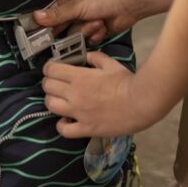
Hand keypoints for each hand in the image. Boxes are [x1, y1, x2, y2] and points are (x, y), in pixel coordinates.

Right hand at [34, 0, 143, 44]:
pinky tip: (103, 28)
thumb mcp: (77, 6)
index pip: (49, 14)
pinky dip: (96, 35)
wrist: (129, 4)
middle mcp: (73, 12)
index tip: (37, 35)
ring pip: (75, 36)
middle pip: (61, 29)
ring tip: (98, 22)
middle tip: (60, 40)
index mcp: (67, 0)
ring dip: (87, 30)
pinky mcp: (95, 33)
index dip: (44, 25)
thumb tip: (35, 17)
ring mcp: (85, 23)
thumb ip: (57, 15)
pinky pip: (88, 41)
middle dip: (69, 30)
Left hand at [42, 52, 159, 137]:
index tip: (54, 69)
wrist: (140, 102)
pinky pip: (64, 130)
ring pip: (50, 106)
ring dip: (52, 101)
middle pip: (47, 87)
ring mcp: (78, 113)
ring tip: (60, 100)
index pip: (51, 70)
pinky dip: (62, 125)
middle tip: (57, 83)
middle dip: (49, 83)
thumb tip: (86, 56)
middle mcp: (74, 94)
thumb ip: (95, 58)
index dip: (50, 68)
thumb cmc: (126, 81)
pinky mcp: (86, 128)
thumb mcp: (110, 63)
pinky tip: (67, 120)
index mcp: (79, 76)